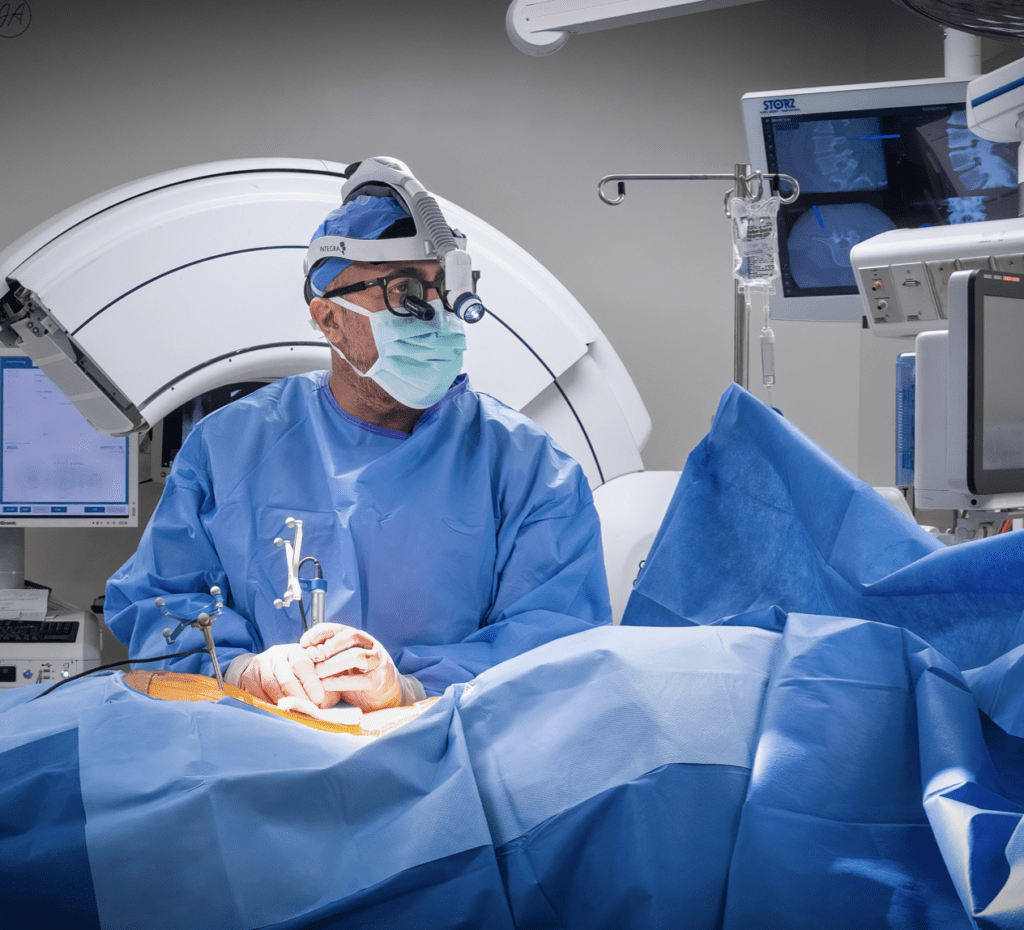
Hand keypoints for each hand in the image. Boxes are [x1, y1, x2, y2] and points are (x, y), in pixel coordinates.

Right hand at [236, 643, 339, 708]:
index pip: (303, 664)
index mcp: (293, 651)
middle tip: (308, 710)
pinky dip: (269, 707)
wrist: (257, 668)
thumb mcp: (304, 669)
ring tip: (295, 715)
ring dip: (284, 704)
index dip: (311, 682)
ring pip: (271, 688)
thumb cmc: (290, 672)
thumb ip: (317, 680)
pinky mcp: (247, 678)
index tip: (319, 699)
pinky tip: (278, 714)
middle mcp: (275, 655)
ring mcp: (259, 666)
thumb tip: (326, 698)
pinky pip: (258, 696)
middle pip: (286, 678)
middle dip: (299, 696)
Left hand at [300, 623, 414, 711]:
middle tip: (313, 656)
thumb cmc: (360, 676)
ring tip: (318, 672)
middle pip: (349, 637)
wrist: (387, 693)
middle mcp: (369, 646)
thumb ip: (328, 656)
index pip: (338, 628)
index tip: (303, 642)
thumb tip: (303, 652)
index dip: (320, 632)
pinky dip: (339, 682)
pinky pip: (359, 680)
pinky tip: (326, 685)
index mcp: (358, 638)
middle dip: (328, 645)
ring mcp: (376, 662)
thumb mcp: (343, 661)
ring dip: (333, 663)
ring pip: (356, 656)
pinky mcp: (378, 681)